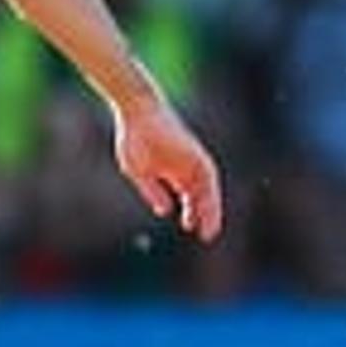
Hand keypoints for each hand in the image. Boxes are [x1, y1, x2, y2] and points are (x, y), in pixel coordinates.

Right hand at [115, 96, 225, 239]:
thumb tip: (165, 211)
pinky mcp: (194, 151)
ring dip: (210, 208)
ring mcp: (192, 158)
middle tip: (207, 236)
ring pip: (208, 188)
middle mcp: (187, 166)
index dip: (192, 212)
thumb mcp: (139, 171)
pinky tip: (208, 206)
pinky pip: (207, 175)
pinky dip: (209, 192)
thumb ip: (153, 191)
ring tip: (210, 228)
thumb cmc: (135, 138)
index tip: (191, 227)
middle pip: (201, 195)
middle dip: (204, 215)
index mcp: (174, 171)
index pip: (189, 196)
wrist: (138, 110)